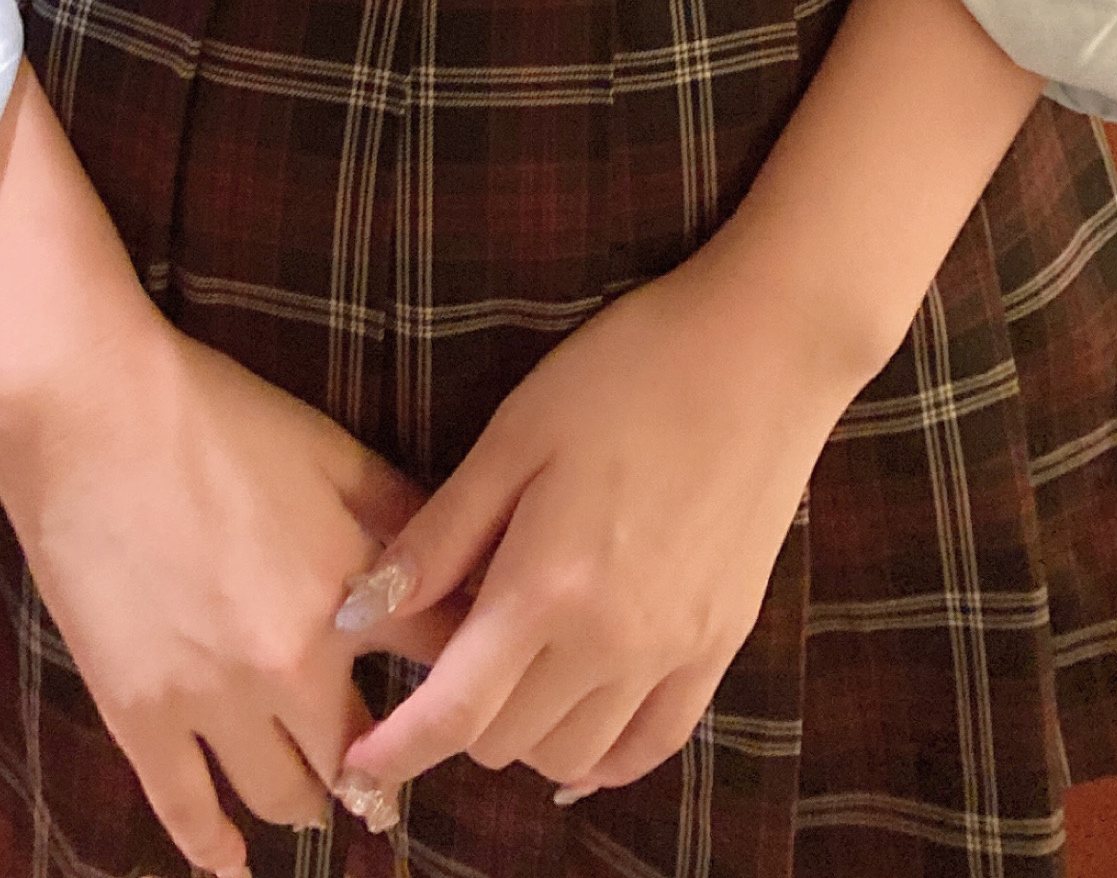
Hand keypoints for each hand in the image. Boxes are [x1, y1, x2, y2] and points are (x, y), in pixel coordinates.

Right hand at [0, 306, 464, 874]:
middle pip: (365, 754)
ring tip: (312, 790)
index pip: (442, 667)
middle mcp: (295, 665)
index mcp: (352, 594)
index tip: (469, 694)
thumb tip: (462, 563)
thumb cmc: (216, 412)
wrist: (91, 407)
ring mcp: (214, 701)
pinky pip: (187, 811)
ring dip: (309, 796)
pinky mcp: (140, 717)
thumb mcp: (331, 450)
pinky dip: (215, 848)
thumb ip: (401, 515)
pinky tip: (232, 862)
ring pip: (287, 797)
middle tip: (382, 754)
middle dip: (382, 755)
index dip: (462, 680)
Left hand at [331, 236, 882, 809]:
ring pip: (574, 757)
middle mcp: (611, 643)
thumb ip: (439, 535)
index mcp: (547, 587)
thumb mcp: (515, 434)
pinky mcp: (720, 648)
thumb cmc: (625, 372)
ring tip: (509, 670)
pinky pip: (652, 747)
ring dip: (524, 735)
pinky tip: (577, 730)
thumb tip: (358, 607)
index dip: (397, 749)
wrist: (761, 352)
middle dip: (456, 717)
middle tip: (448, 648)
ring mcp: (673, 653)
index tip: (355, 763)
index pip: (455, 712)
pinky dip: (603, 758)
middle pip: (506, 740)